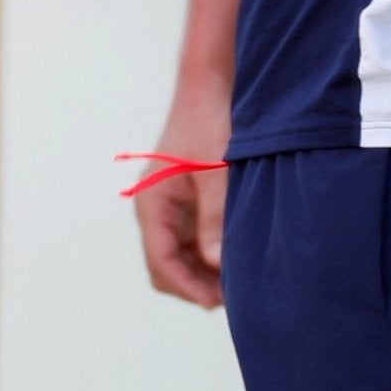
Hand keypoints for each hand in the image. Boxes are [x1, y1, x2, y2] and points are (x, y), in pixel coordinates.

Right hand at [132, 94, 230, 308]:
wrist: (209, 88)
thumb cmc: (208, 123)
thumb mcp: (216, 173)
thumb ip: (215, 218)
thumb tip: (216, 264)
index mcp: (152, 203)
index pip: (161, 261)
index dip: (187, 287)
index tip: (218, 302)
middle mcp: (155, 209)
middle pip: (165, 266)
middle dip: (193, 285)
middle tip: (234, 295)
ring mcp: (170, 208)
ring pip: (178, 257)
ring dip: (201, 273)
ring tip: (237, 281)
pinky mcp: (186, 203)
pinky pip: (191, 241)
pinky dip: (208, 256)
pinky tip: (234, 258)